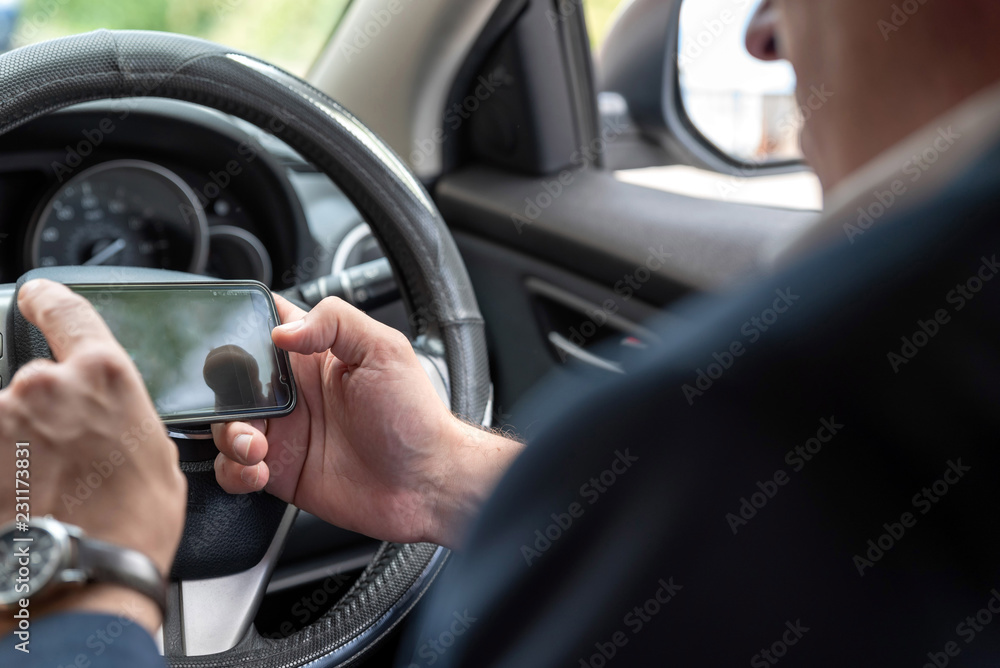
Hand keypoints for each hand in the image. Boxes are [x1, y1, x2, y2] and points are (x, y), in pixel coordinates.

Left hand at [0, 280, 186, 633]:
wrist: (81, 580)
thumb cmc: (130, 526)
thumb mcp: (154, 455)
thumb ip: (121, 414)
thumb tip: (104, 416)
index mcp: (103, 374)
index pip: (65, 310)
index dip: (47, 299)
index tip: (35, 297)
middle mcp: (45, 384)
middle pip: (35, 383)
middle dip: (44, 417)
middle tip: (63, 463)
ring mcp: (1, 417)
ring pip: (6, 420)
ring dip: (17, 448)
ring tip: (41, 493)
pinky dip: (3, 468)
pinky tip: (20, 498)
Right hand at [212, 296, 520, 547]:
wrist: (426, 484)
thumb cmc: (415, 417)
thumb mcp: (384, 350)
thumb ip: (336, 322)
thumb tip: (283, 330)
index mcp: (316, 356)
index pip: (266, 327)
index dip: (240, 329)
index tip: (232, 343)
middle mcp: (295, 392)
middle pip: (232, 381)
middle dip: (224, 393)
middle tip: (241, 408)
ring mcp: (285, 432)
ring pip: (227, 425)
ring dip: (229, 435)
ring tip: (255, 447)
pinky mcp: (281, 471)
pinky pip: (236, 469)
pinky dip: (235, 471)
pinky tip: (260, 470)